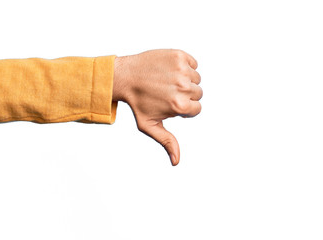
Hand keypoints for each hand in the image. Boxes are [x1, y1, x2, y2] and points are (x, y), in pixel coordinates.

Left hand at [113, 49, 201, 165]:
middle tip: (166, 92)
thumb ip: (167, 142)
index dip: (183, 108)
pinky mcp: (179, 55)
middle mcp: (183, 87)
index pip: (197, 108)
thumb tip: (176, 161)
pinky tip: (168, 70)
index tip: (168, 103)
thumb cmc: (137, 103)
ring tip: (166, 81)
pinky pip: (193, 63)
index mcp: (179, 105)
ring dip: (185, 80)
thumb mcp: (149, 125)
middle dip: (185, 94)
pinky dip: (185, 66)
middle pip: (198, 93)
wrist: (125, 76)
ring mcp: (181, 69)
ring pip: (196, 78)